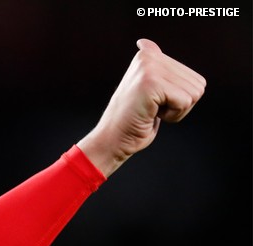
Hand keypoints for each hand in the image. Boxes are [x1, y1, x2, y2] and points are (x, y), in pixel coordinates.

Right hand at [77, 39, 205, 176]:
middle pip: (197, 85)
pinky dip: (172, 115)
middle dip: (180, 104)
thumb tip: (143, 41)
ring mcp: (149, 68)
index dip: (179, 98)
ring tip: (151, 111)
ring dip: (176, 110)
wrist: (113, 139)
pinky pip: (184, 102)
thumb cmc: (132, 119)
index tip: (154, 102)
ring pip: (193, 93)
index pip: (194, 79)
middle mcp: (148, 56)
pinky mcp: (151, 83)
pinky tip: (151, 114)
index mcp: (148, 54)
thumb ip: (154, 67)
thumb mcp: (146, 87)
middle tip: (153, 109)